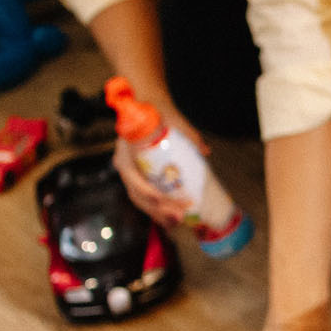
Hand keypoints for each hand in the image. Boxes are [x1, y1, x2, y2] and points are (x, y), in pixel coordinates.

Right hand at [113, 109, 205, 227]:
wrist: (146, 108)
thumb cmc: (157, 113)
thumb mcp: (172, 119)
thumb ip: (188, 134)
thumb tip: (205, 151)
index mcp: (126, 152)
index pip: (132, 178)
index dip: (149, 192)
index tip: (164, 199)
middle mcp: (124, 165)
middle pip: (137, 195)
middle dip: (158, 209)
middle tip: (179, 216)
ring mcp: (130, 174)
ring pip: (140, 200)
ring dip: (158, 213)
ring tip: (177, 222)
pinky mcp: (138, 178)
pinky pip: (144, 198)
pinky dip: (157, 209)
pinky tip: (171, 219)